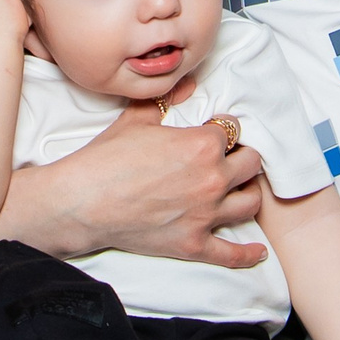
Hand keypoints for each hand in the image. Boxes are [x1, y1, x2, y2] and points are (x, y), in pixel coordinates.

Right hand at [9, 101, 267, 267]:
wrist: (81, 202)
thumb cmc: (105, 159)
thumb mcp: (136, 119)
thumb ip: (167, 100)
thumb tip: (189, 85)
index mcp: (202, 145)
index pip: (232, 131)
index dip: (222, 130)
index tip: (213, 133)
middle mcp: (211, 179)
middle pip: (251, 164)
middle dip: (242, 157)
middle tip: (230, 158)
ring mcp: (205, 215)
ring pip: (250, 203)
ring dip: (249, 193)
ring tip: (240, 189)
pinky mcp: (193, 244)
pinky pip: (231, 253)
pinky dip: (248, 254)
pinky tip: (258, 252)